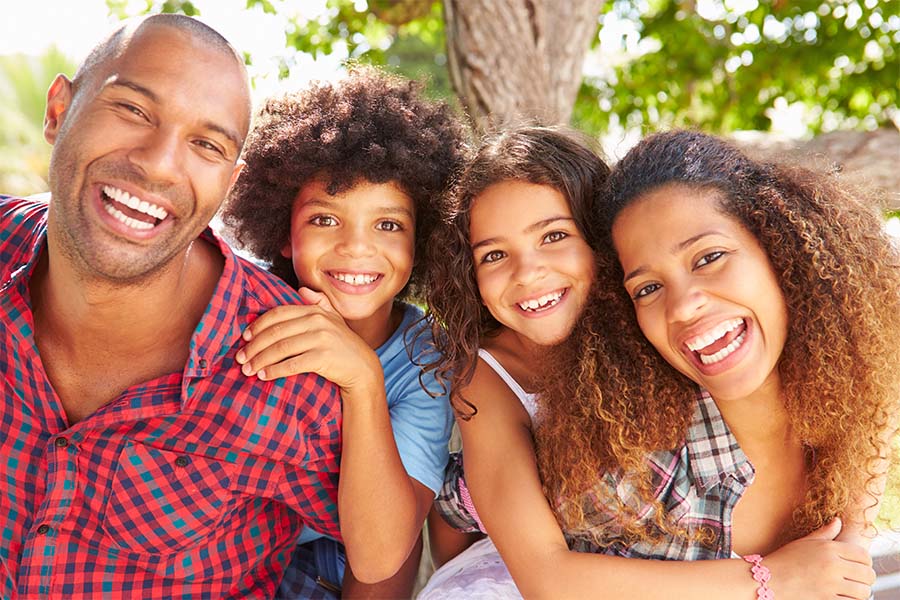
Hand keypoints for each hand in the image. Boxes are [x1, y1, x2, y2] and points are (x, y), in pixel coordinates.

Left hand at [236, 287, 382, 392]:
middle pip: (276, 332)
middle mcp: (317, 321)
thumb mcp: (335, 320)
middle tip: (240, 358)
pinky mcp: (323, 357)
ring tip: (248, 370)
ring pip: (281, 348)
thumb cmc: (345, 346)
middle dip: (254, 346)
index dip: (259, 325)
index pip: (279, 314)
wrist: (363, 368)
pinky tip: (264, 376)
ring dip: (260, 360)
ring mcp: (321, 339)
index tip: (245, 337)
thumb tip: (302, 290)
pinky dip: (275, 371)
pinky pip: (292, 364)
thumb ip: (319, 303)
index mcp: (315, 311)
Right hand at [764, 518, 874, 599]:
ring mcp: (830, 584)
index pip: (863, 555)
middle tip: (856, 580)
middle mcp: (832, 565)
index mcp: (829, 548)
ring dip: (860, 592)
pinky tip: (842, 596)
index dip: (865, 562)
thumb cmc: (784, 560)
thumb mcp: (804, 543)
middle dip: (865, 578)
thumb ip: (825, 533)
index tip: (859, 566)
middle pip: (867, 574)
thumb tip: (838, 521)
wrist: (766, 579)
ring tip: (851, 590)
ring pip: (863, 591)